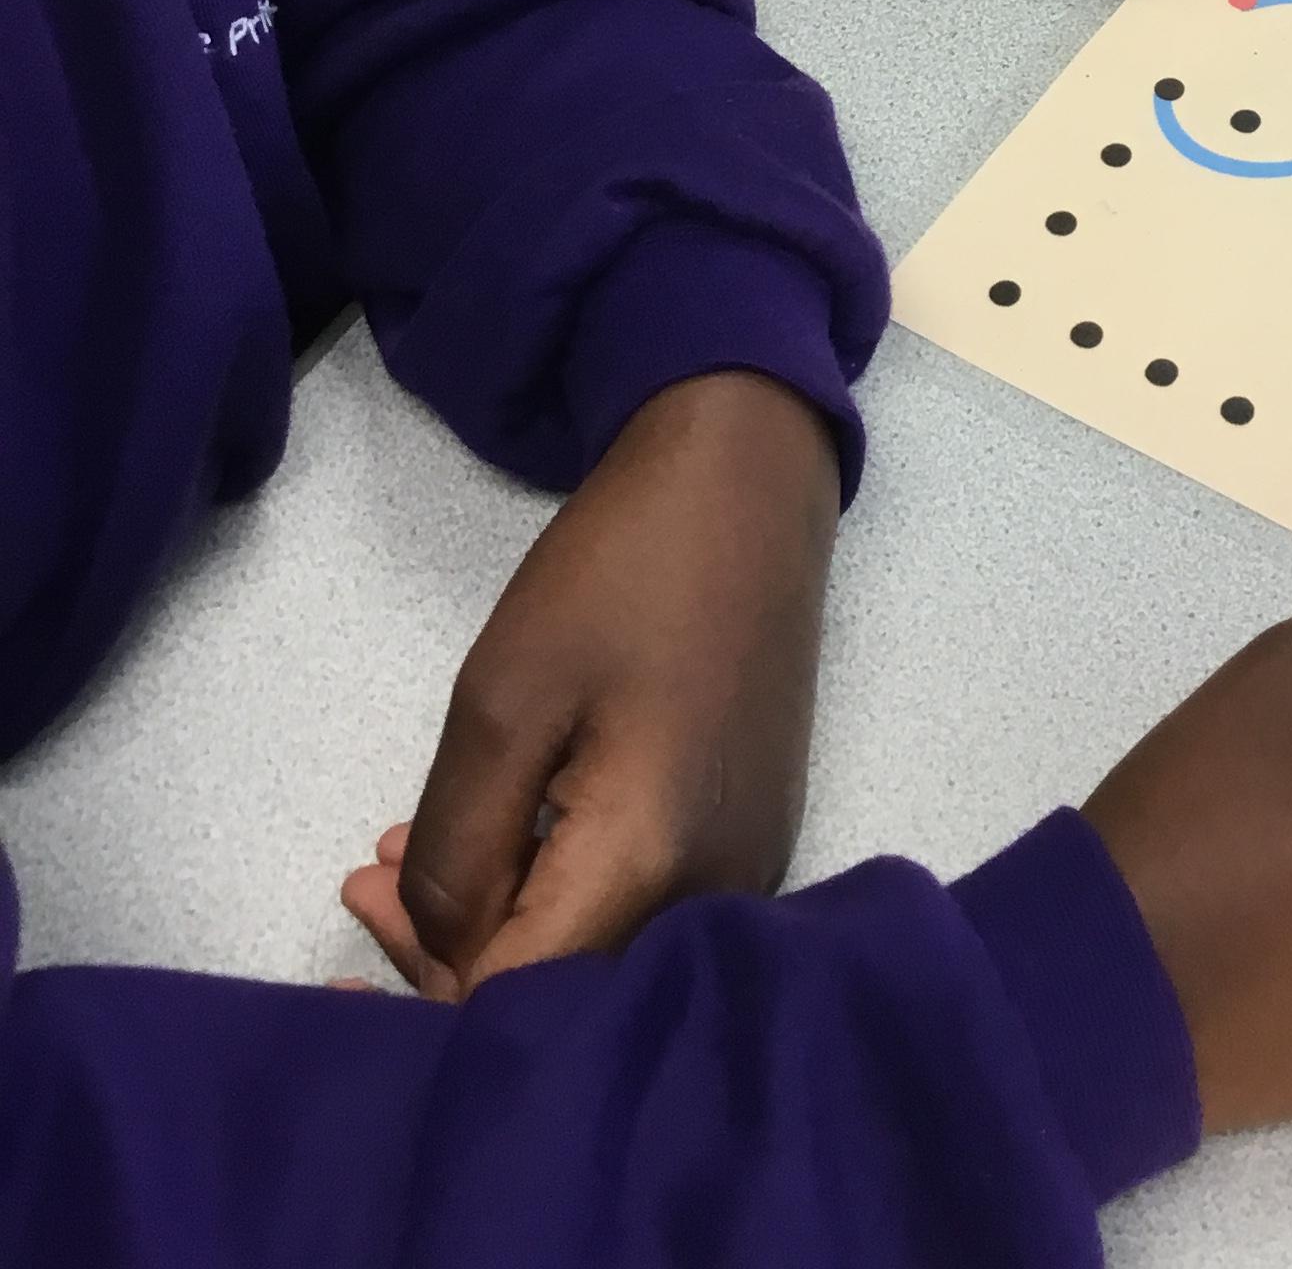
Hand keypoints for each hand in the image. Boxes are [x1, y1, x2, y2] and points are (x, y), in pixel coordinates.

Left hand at [341, 372, 837, 996]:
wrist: (748, 478)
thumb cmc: (622, 571)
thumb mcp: (503, 700)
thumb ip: (458, 851)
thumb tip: (443, 943)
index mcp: (655, 864)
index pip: (520, 996)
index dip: (420, 986)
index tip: (356, 912)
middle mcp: (719, 892)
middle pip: (566, 987)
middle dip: (449, 953)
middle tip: (365, 879)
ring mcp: (747, 862)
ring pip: (603, 946)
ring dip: (501, 916)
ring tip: (409, 854)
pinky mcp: (750, 827)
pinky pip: (645, 899)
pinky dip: (562, 886)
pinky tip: (510, 835)